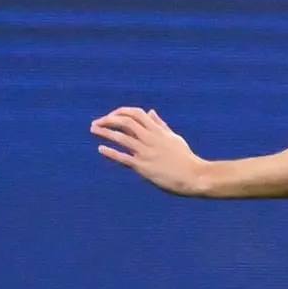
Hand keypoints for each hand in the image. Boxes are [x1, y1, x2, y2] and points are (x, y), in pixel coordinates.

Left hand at [91, 107, 209, 195]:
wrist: (194, 176)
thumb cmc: (185, 158)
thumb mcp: (174, 138)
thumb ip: (161, 125)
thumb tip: (151, 112)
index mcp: (157, 131)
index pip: (136, 113)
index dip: (121, 112)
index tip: (111, 116)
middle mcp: (150, 138)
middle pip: (125, 122)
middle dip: (108, 120)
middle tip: (96, 123)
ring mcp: (146, 152)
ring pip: (121, 137)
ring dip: (105, 132)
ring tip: (93, 130)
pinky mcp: (143, 167)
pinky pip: (124, 158)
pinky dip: (111, 152)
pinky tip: (101, 148)